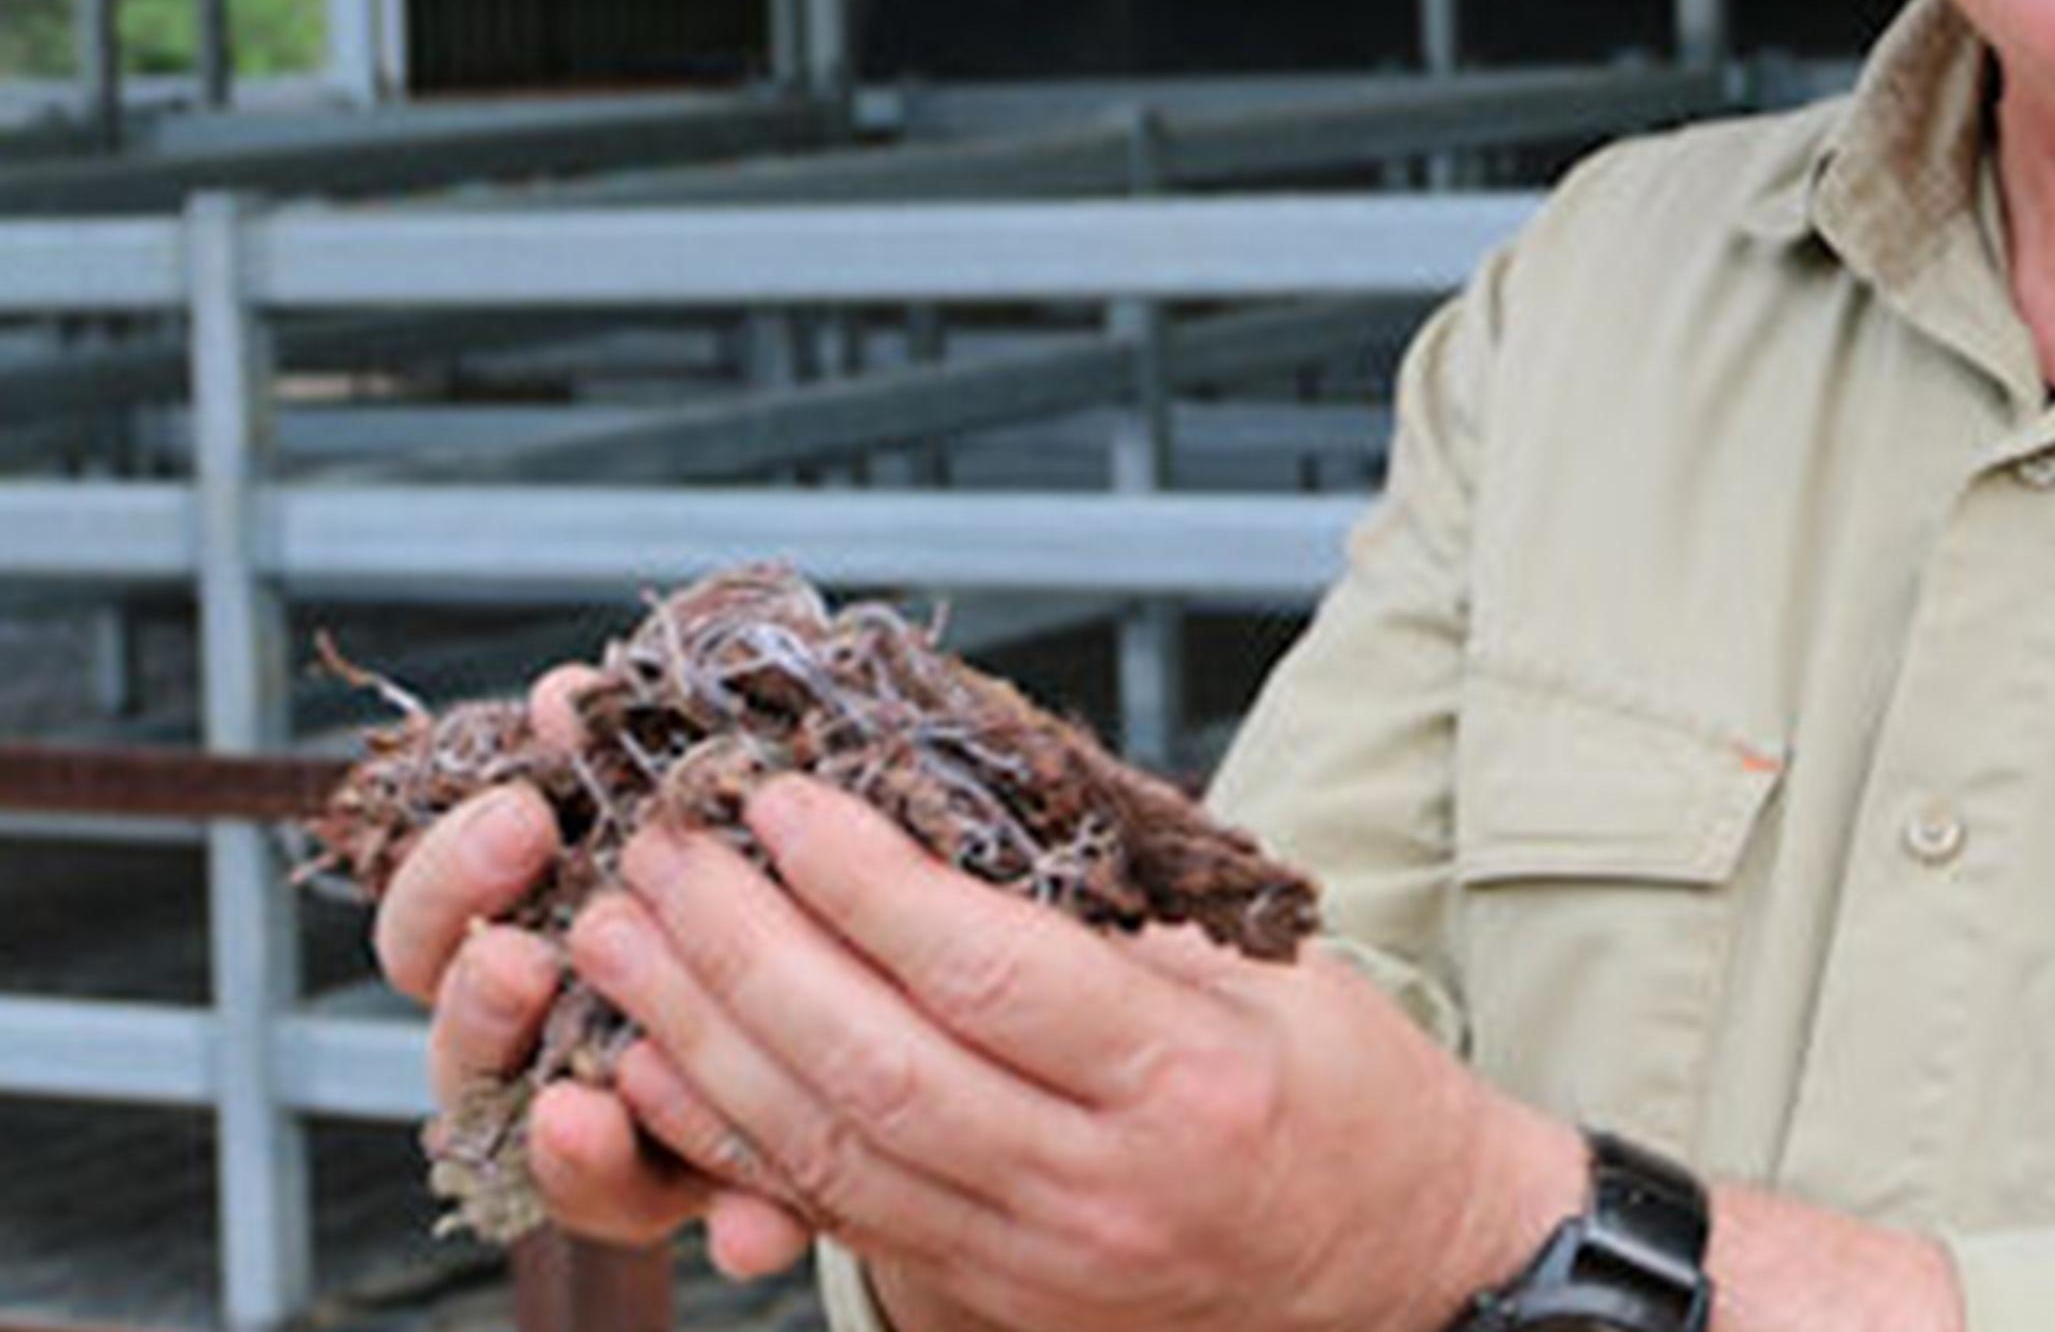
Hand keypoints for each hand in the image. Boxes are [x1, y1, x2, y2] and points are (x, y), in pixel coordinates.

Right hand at [366, 667, 811, 1275]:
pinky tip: (760, 1220)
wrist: (918, 975)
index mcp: (542, 920)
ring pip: (559, 1152)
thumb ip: (640, 758)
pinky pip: (709, 1223)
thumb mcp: (722, 792)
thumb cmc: (783, 852)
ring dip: (569, 1139)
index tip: (521, 809)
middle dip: (475, 999)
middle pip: (461, 1041)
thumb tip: (567, 690)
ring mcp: (630, 1120)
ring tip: (588, 1107)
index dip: (451, 872)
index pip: (433, 916)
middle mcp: (559, 1031)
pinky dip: (731, 1221)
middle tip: (521, 958)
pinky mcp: (719, 1187)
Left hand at [564, 774, 1581, 1331]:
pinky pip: (832, 1213)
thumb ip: (1113, 923)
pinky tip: (663, 1060)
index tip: (785, 802)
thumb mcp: (1270, 977)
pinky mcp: (987, 1304)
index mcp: (1188, 1081)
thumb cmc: (1349, 1097)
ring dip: (704, 1038)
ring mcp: (1034, 1264)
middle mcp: (1100, 1188)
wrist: (1402, 1269)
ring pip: (828, 1152)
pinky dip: (733, 1133)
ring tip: (623, 937)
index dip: (867, 885)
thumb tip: (948, 819)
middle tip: (665, 853)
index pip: (988, 974)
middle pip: (878, 1067)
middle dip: (746, 952)